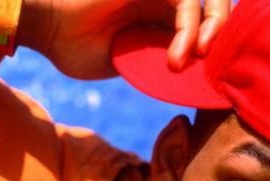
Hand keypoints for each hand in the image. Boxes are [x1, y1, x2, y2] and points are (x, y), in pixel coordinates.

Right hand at [17, 0, 231, 78]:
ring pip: (204, 0)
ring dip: (210, 32)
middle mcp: (164, 0)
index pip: (208, 27)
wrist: (45, 32)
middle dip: (224, 34)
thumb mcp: (132, 65)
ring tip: (191, 61)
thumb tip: (193, 83)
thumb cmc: (78, 50)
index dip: (219, 47)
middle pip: (216, 6)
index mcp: (163, 18)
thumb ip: (162, 67)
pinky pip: (183, 1)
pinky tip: (176, 57)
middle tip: (213, 65)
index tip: (214, 78)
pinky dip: (187, 30)